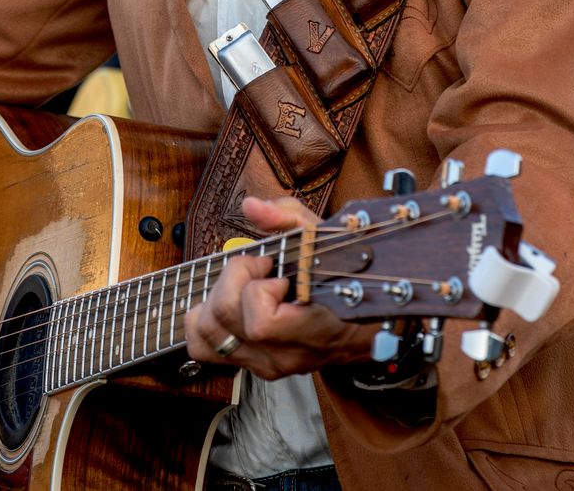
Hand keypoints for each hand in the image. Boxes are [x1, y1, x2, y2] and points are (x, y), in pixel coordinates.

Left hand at [184, 196, 359, 380]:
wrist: (366, 326)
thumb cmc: (346, 278)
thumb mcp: (322, 235)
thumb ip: (286, 217)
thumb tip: (251, 206)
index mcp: (308, 328)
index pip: (260, 322)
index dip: (258, 287)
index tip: (273, 267)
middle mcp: (282, 355)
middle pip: (223, 321)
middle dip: (231, 281)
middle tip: (257, 269)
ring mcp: (267, 365)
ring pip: (207, 338)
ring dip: (215, 300)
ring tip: (242, 285)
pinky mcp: (254, 366)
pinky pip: (207, 349)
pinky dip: (208, 322)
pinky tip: (229, 302)